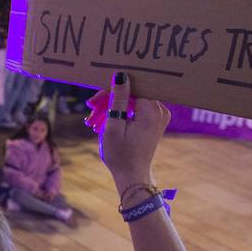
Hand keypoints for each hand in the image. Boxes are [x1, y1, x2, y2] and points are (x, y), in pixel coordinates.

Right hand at [84, 72, 168, 192]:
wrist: (132, 175)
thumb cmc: (121, 155)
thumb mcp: (114, 126)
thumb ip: (118, 99)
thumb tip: (120, 75)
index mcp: (152, 111)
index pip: (131, 87)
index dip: (110, 90)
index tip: (94, 101)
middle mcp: (160, 110)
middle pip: (132, 92)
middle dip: (110, 99)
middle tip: (91, 109)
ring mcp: (159, 115)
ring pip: (133, 99)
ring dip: (113, 106)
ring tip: (95, 120)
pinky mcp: (155, 120)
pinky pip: (136, 108)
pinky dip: (122, 112)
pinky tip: (107, 121)